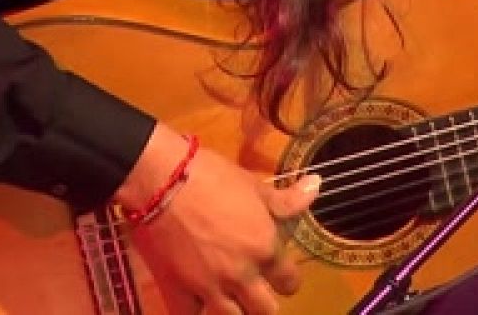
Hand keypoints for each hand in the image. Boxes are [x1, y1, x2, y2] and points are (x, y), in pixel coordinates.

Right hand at [116, 123, 319, 313]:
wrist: (161, 180)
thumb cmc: (212, 177)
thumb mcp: (254, 185)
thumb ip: (286, 199)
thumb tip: (316, 186)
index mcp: (265, 247)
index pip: (290, 281)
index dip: (287, 279)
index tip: (280, 276)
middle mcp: (242, 274)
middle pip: (265, 310)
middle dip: (264, 303)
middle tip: (255, 292)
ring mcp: (209, 287)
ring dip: (235, 312)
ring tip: (231, 302)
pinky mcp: (178, 292)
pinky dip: (195, 313)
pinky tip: (197, 307)